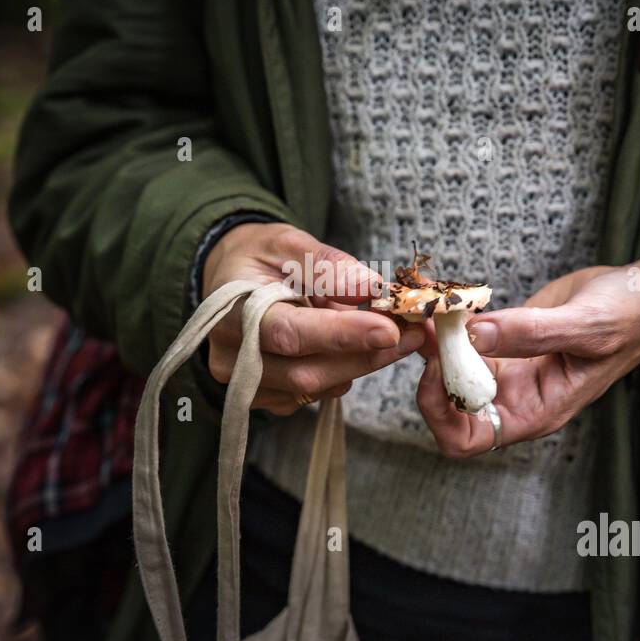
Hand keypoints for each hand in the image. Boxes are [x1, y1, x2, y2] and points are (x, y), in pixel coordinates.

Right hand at [202, 223, 424, 413]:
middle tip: (410, 334)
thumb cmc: (259, 258)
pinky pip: (312, 395)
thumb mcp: (288, 243)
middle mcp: (231, 357)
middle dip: (363, 355)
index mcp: (229, 311)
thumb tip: (370, 287)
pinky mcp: (265, 397)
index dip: (341, 335)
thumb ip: (327, 265)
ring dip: (360, 363)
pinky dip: (342, 372)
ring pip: (314, 388)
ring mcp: (244, 384)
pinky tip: (356, 347)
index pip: (289, 332)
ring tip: (391, 334)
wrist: (231, 279)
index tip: (389, 329)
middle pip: (305, 372)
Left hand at [415, 254, 639, 457]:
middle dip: (428, 372)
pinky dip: (445, 320)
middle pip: (446, 406)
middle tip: (425, 329)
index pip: (468, 438)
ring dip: (431, 341)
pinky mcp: (500, 339)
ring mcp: (504, 367)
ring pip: (447, 368)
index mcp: (535, 410)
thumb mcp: (586, 326)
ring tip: (429, 305)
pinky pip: (459, 338)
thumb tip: (473, 336)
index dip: (442, 411)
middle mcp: (513, 395)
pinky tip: (442, 295)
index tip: (438, 368)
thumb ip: (530, 334)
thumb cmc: (629, 319)